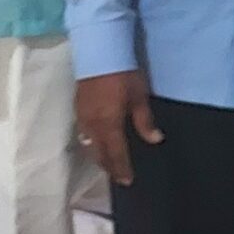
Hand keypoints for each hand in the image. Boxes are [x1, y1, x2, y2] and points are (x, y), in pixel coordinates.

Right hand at [75, 70, 160, 184]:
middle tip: (118, 176)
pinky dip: (91, 143)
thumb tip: (155, 140)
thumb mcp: (139, 96)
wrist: (99, 52)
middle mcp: (93, 125)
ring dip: (98, 156)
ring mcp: (82, 117)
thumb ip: (145, 121)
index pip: (115, 154)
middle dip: (109, 167)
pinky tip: (96, 142)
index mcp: (109, 125)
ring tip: (108, 163)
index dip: (121, 169)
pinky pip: (83, 134)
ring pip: (89, 145)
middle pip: (99, 154)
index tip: (127, 181)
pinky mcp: (78, 108)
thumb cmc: (123, 74)